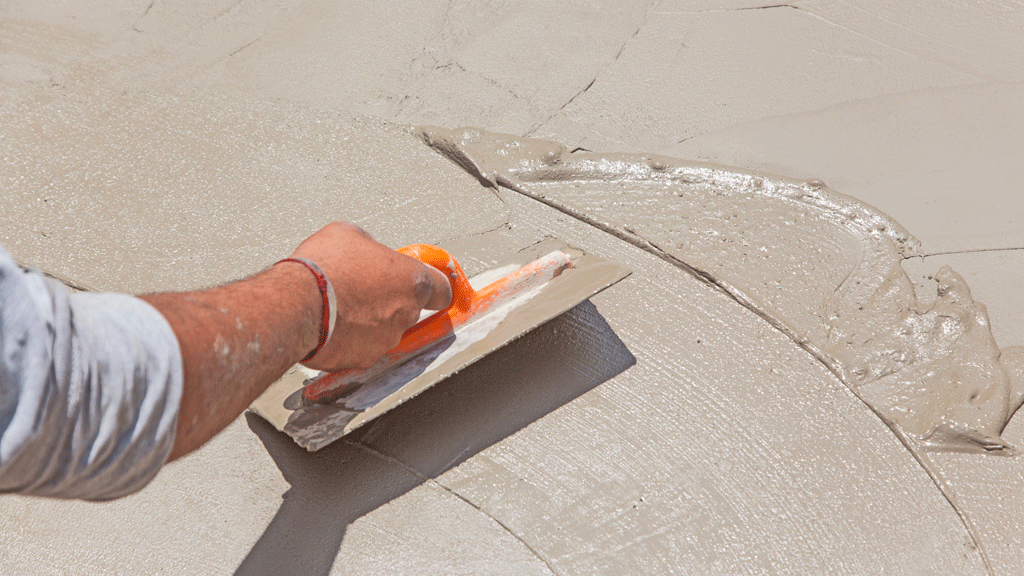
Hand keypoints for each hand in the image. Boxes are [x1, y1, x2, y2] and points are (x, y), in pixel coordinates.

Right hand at [290, 222, 451, 371]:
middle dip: (389, 300)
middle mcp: (405, 314)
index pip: (442, 291)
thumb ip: (371, 246)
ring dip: (368, 319)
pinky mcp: (362, 360)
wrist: (295, 305)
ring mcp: (385, 341)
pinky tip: (330, 323)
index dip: (433, 287)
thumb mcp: (349, 234)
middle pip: (408, 309)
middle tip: (363, 287)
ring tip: (339, 304)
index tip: (429, 285)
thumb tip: (367, 250)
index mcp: (412, 281)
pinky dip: (349, 339)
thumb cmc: (323, 267)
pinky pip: (360, 347)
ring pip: (384, 330)